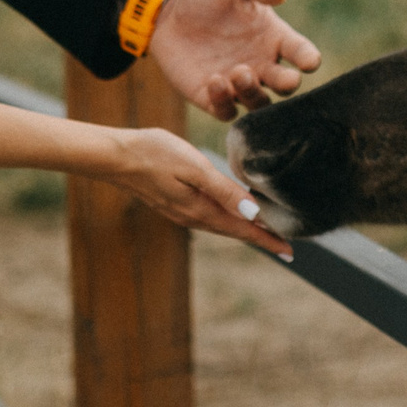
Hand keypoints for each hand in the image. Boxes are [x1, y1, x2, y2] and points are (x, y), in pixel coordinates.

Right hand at [104, 126, 295, 259]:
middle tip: (285, 246)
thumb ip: (224, 190)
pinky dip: (226, 219)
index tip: (291, 252)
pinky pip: (208, 216)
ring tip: (264, 231)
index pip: (243, 230)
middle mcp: (193, 216)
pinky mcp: (174, 203)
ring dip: (244, 229)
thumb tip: (253, 214)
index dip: (268, 240)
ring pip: (221, 225)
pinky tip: (230, 212)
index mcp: (201, 209)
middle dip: (261, 238)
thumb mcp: (194, 168)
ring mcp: (181, 211)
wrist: (115, 156)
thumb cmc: (154, 154)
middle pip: (234, 231)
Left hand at [146, 0, 322, 121]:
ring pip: (258, 103)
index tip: (309, 62)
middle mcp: (260, 64)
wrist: (168, 11)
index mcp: (274, 37)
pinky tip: (214, 81)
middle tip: (284, 78)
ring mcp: (237, 83)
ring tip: (240, 71)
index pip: (300, 52)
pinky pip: (226, 112)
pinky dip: (225, 103)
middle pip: (285, 85)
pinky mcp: (211, 97)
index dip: (309, 59)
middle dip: (288, 84)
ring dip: (253, 92)